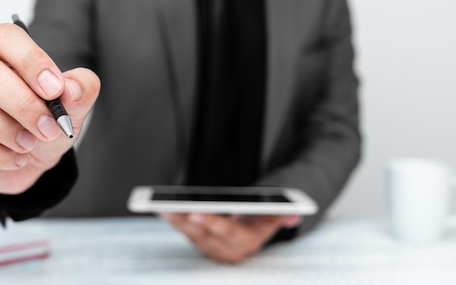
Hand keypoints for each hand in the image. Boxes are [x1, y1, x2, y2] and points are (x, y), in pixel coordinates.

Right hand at [0, 24, 99, 193]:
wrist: (32, 160)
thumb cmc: (45, 123)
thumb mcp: (73, 108)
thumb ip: (81, 90)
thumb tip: (71, 89)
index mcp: (2, 54)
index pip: (5, 37)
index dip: (31, 60)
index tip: (55, 89)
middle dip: (22, 103)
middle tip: (49, 127)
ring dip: (3, 128)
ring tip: (29, 144)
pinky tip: (15, 158)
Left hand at [160, 213, 299, 262]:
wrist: (252, 234)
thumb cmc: (261, 221)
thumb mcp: (275, 217)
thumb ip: (283, 215)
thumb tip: (293, 214)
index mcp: (244, 241)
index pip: (226, 232)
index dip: (211, 223)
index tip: (196, 214)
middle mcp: (225, 248)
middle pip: (203, 234)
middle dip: (185, 221)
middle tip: (170, 208)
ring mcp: (210, 246)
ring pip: (190, 234)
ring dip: (175, 222)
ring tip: (162, 207)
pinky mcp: (200, 242)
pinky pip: (185, 233)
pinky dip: (174, 222)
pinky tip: (163, 210)